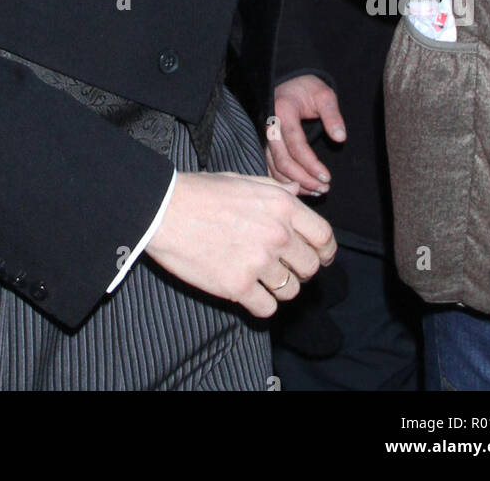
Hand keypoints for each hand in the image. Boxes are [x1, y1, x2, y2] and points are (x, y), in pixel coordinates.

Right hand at [144, 170, 336, 317]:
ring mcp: (258, 262)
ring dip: (278, 288)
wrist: (163, 209)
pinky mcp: (238, 286)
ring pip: (291, 291)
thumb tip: (297, 192)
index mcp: (281, 206)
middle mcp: (276, 234)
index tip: (320, 258)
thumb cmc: (201, 191)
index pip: (324, 237)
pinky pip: (267, 309)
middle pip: (311, 267)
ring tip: (259, 277)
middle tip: (282, 267)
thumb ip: (276, 189)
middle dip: (300, 270)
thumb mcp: (244, 180)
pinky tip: (247, 292)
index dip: (326, 251)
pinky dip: (260, 304)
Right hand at [266, 75, 345, 195]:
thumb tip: (340, 138)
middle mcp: (270, 126)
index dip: (311, 163)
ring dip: (295, 183)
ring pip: (275, 168)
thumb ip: (332, 115)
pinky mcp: (266, 146)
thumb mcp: (323, 94)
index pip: (296, 144)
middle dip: (304, 179)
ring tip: (317, 191)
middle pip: (283, 160)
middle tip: (324, 188)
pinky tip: (302, 188)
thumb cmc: (307, 90)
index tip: (327, 177)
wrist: (289, 85)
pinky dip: (285, 182)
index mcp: (283, 111)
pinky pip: (271, 169)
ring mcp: (265, 137)